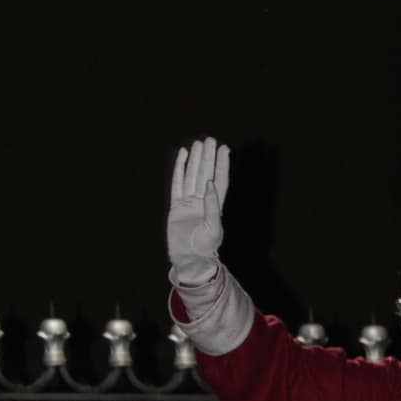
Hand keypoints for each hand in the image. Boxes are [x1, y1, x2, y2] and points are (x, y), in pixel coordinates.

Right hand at [168, 137, 230, 285]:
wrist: (189, 260)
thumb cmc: (205, 248)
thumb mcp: (214, 228)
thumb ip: (213, 206)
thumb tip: (209, 184)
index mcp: (215, 206)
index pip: (220, 180)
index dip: (222, 165)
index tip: (225, 149)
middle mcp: (202, 201)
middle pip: (205, 174)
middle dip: (208, 158)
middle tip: (210, 140)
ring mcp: (189, 203)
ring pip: (192, 176)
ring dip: (195, 160)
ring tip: (198, 144)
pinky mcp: (176, 207)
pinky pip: (177, 184)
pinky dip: (179, 170)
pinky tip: (182, 157)